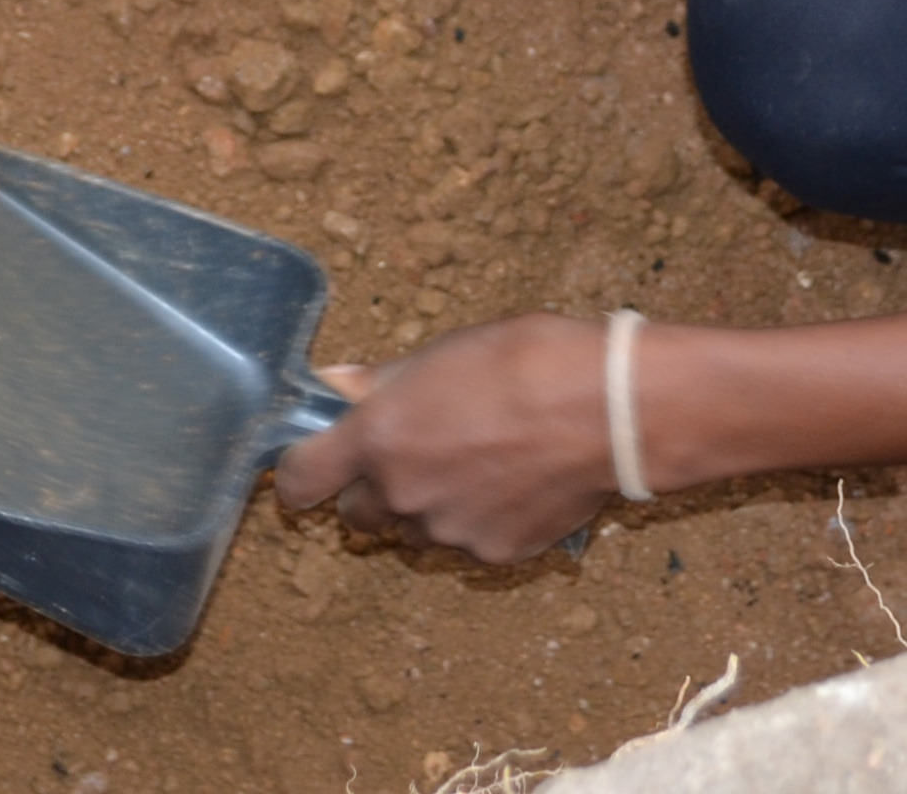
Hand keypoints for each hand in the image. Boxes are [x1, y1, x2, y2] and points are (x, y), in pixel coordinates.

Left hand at [269, 317, 619, 561]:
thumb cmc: (528, 362)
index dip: (298, 476)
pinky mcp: (492, 554)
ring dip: (429, 507)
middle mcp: (402, 493)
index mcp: (378, 438)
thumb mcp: (445, 353)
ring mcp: (448, 531)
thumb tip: (338, 385)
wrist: (609, 409)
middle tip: (416, 455)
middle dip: (375, 490)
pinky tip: (514, 484)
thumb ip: (384, 382)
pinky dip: (479, 521)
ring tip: (478, 464)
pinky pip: (468, 543)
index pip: (299, 480)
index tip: (311, 467)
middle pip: (357, 514)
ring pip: (416, 531)